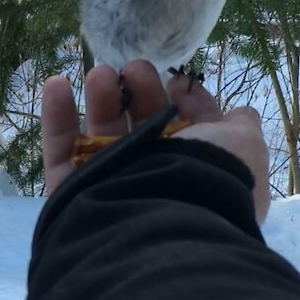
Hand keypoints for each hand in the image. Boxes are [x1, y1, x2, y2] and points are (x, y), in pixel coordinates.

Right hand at [41, 60, 269, 222]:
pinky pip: (60, 154)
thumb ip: (241, 127)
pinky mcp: (73, 196)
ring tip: (100, 75)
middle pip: (142, 128)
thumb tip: (241, 113)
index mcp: (199, 171)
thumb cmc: (210, 180)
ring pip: (101, 136)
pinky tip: (56, 85)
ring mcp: (112, 188)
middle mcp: (156, 181)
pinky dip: (57, 119)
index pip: (190, 132)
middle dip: (140, 92)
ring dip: (101, 99)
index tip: (177, 83)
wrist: (164, 229)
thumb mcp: (244, 146)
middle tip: (135, 69)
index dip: (186, 102)